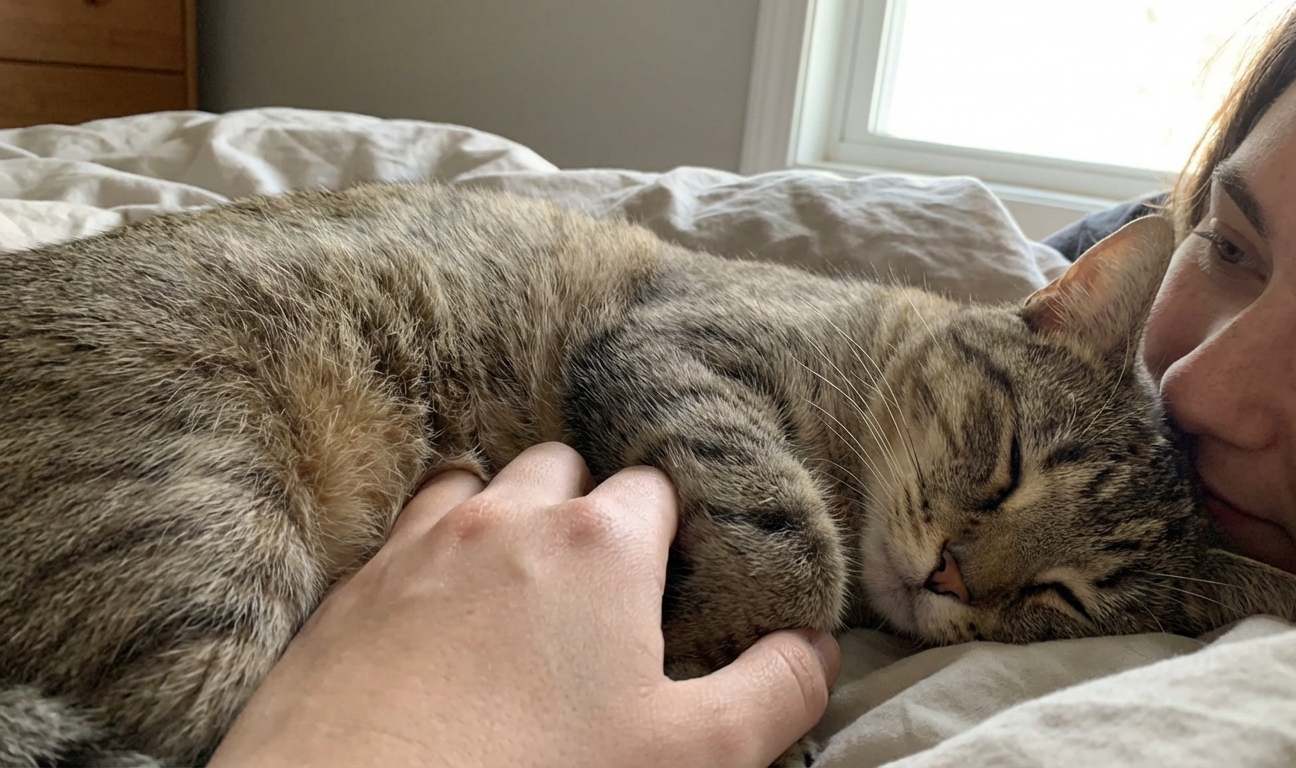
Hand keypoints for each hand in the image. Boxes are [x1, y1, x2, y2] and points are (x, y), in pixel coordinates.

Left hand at [208, 442, 840, 767]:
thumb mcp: (692, 755)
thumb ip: (773, 690)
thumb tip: (815, 647)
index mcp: (601, 543)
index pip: (657, 489)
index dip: (674, 531)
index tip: (675, 578)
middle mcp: (508, 518)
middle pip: (566, 470)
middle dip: (590, 508)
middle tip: (603, 586)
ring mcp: (421, 544)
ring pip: (480, 484)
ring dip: (507, 515)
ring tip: (520, 583)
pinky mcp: (355, 586)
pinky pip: (405, 531)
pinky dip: (434, 548)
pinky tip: (439, 605)